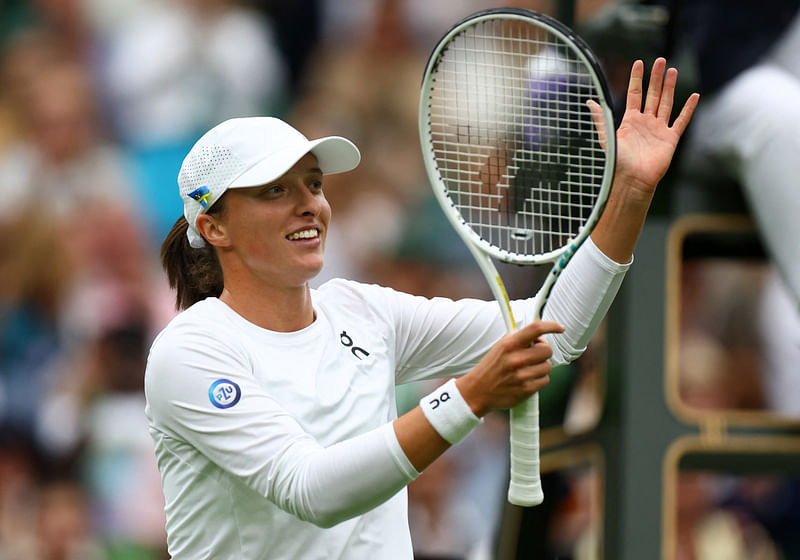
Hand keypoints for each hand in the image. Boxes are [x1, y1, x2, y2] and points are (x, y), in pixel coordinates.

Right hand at [456, 320, 564, 416]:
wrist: (478, 390)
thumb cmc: (492, 366)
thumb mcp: (501, 346)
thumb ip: (520, 339)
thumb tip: (541, 335)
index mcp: (510, 344)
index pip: (536, 329)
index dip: (551, 326)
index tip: (560, 328)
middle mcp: (516, 358)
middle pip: (547, 350)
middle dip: (542, 352)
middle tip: (532, 355)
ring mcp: (522, 375)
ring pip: (547, 366)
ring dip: (540, 367)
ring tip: (526, 369)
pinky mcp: (526, 389)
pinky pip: (545, 380)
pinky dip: (539, 380)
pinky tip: (527, 379)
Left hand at [589, 58, 698, 196]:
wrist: (632, 179)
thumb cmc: (618, 161)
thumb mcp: (606, 136)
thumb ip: (601, 118)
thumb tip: (589, 101)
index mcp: (630, 121)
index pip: (635, 94)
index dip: (637, 79)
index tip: (639, 63)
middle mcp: (646, 122)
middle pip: (653, 95)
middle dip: (656, 78)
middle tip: (660, 60)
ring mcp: (659, 129)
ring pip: (666, 103)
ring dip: (669, 87)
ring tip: (672, 70)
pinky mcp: (670, 138)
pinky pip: (681, 120)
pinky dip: (688, 109)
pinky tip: (693, 96)